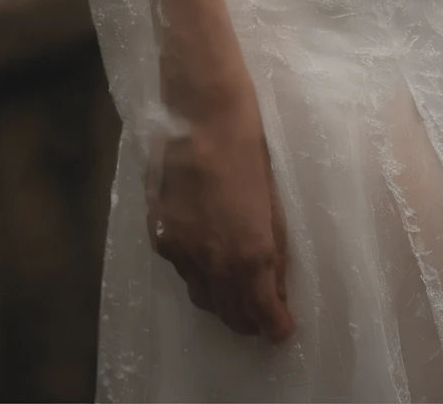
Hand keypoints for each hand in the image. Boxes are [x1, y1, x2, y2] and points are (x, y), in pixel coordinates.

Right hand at [148, 84, 295, 342]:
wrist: (201, 111)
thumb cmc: (249, 144)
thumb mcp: (274, 197)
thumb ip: (274, 244)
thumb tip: (276, 280)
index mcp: (249, 253)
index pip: (261, 311)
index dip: (274, 326)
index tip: (283, 331)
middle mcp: (213, 262)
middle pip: (228, 312)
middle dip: (248, 320)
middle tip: (263, 317)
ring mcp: (181, 250)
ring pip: (201, 295)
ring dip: (221, 300)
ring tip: (236, 293)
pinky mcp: (159, 233)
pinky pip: (180, 268)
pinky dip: (197, 272)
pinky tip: (206, 258)